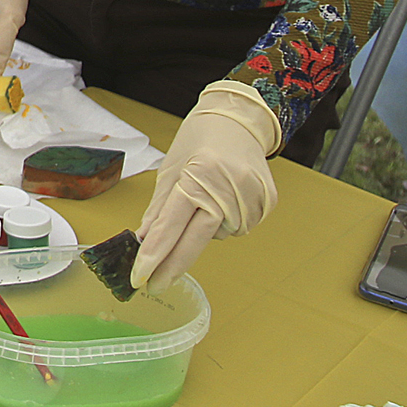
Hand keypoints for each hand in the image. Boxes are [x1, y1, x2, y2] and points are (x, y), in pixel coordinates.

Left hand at [132, 81, 281, 288]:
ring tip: (206, 197)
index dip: (155, 254)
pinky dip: (225, 221)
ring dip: (203, 229)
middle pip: (196, 239)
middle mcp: (228, 188)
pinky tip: (225, 199)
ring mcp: (252, 198)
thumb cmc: (199, 141)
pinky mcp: (267, 204)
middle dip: (173, 266)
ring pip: (217, 235)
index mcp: (199, 175)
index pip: (172, 223)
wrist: (239, 121)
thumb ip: (158, 210)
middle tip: (154, 285)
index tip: (139, 277)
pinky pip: (238, 227)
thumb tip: (141, 242)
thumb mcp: (171, 170)